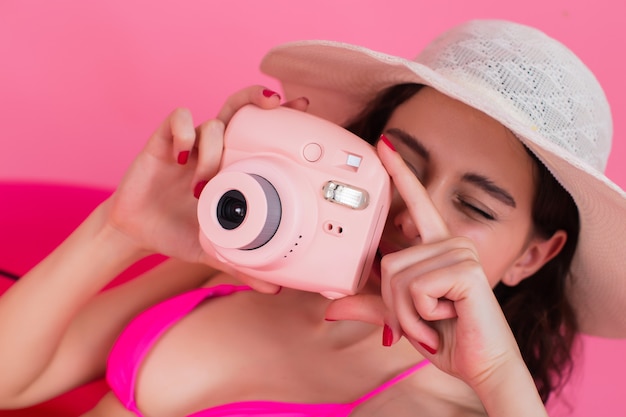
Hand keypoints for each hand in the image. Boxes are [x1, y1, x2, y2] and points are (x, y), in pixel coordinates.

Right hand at [104, 87, 305, 262]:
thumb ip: (243, 264)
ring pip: (211, 124)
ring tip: (204, 184)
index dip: (280, 114)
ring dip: (214, 151)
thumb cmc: (179, 233)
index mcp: (230, 167)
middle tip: (274, 103)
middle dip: (256, 98)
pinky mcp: (160, 143)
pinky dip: (182, 134)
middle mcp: (212, 150)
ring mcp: (187, 145)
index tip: (304, 105)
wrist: (137, 234)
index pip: (257, 131)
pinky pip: (175, 121)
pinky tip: (180, 159)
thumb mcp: (215, 249)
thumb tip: (275, 288)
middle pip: (237, 107)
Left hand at [325, 138, 524, 388]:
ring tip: (435, 320)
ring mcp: (458, 252)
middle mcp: (451, 242)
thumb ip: (370, 305)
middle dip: (395, 304)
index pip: (416, 202)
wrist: (482, 366)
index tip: (384, 144)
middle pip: (387, 263)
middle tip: (424, 318)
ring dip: (407, 313)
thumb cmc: (447, 337)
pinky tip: (446, 317)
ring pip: (396, 277)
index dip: (400, 172)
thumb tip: (330, 308)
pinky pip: (414, 288)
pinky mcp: (463, 269)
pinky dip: (419, 314)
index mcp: (438, 247)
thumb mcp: (402, 317)